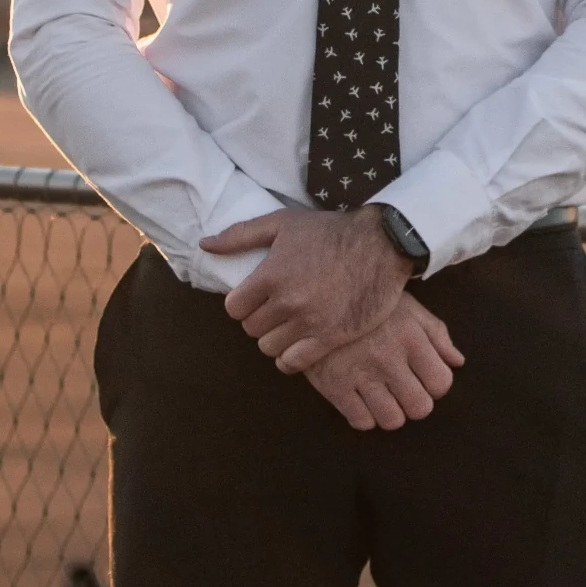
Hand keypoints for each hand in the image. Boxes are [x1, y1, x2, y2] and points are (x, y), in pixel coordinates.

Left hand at [202, 206, 411, 371]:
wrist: (381, 244)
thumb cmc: (329, 231)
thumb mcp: (282, 223)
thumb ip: (240, 235)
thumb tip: (204, 245)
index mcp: (271, 275)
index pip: (234, 309)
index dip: (242, 304)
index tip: (255, 299)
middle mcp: (287, 301)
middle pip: (251, 329)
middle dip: (259, 320)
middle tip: (275, 311)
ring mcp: (309, 322)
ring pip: (270, 348)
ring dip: (275, 339)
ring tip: (288, 326)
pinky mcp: (331, 337)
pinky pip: (293, 363)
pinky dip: (290, 359)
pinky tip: (298, 346)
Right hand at [303, 295, 464, 429]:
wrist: (318, 293)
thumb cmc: (370, 302)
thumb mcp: (408, 307)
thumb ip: (437, 334)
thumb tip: (457, 362)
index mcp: (411, 337)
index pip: (441, 383)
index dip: (435, 384)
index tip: (423, 377)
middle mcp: (388, 359)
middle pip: (420, 408)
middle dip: (415, 402)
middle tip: (403, 389)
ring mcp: (360, 374)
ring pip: (392, 420)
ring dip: (390, 412)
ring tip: (382, 395)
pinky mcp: (334, 385)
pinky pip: (361, 421)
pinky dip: (364, 415)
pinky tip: (361, 398)